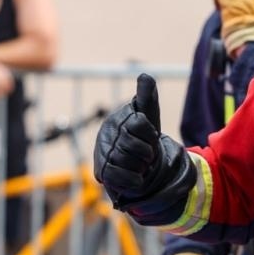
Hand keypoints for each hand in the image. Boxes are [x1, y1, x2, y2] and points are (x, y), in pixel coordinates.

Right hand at [94, 74, 184, 201]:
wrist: (138, 164)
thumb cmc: (142, 136)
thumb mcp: (148, 114)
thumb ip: (147, 95)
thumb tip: (145, 75)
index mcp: (118, 119)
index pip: (139, 123)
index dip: (151, 135)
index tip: (152, 138)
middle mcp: (106, 134)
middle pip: (133, 145)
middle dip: (146, 153)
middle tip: (148, 155)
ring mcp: (102, 153)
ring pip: (125, 161)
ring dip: (140, 166)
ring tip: (141, 165)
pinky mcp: (101, 172)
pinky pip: (118, 176)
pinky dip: (132, 179)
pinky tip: (137, 177)